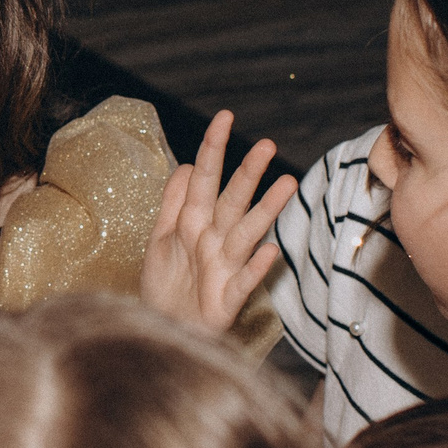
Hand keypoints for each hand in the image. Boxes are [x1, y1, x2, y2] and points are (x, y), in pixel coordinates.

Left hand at [142, 110, 299, 334]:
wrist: (160, 331)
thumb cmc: (166, 285)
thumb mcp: (160, 238)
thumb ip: (173, 202)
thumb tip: (189, 164)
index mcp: (194, 223)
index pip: (206, 179)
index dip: (213, 149)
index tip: (224, 117)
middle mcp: (214, 241)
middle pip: (232, 201)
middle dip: (248, 174)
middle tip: (267, 145)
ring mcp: (223, 269)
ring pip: (247, 234)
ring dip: (266, 210)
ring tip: (287, 184)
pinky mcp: (226, 301)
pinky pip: (243, 282)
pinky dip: (257, 268)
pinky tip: (272, 252)